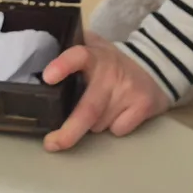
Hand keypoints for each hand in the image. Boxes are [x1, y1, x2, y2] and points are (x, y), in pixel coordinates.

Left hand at [42, 34, 168, 151]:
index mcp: (94, 55)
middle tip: (52, 143)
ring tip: (99, 110)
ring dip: (91, 125)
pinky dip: (113, 128)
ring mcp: (129, 89)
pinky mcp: (144, 104)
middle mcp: (111, 72)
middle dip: (69, 131)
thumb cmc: (112, 63)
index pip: (78, 55)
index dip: (62, 66)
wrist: (156, 68)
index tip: (48, 78)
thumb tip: (37, 65)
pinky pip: (118, 129)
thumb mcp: (93, 48)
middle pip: (88, 108)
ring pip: (99, 123)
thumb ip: (70, 53)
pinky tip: (119, 113)